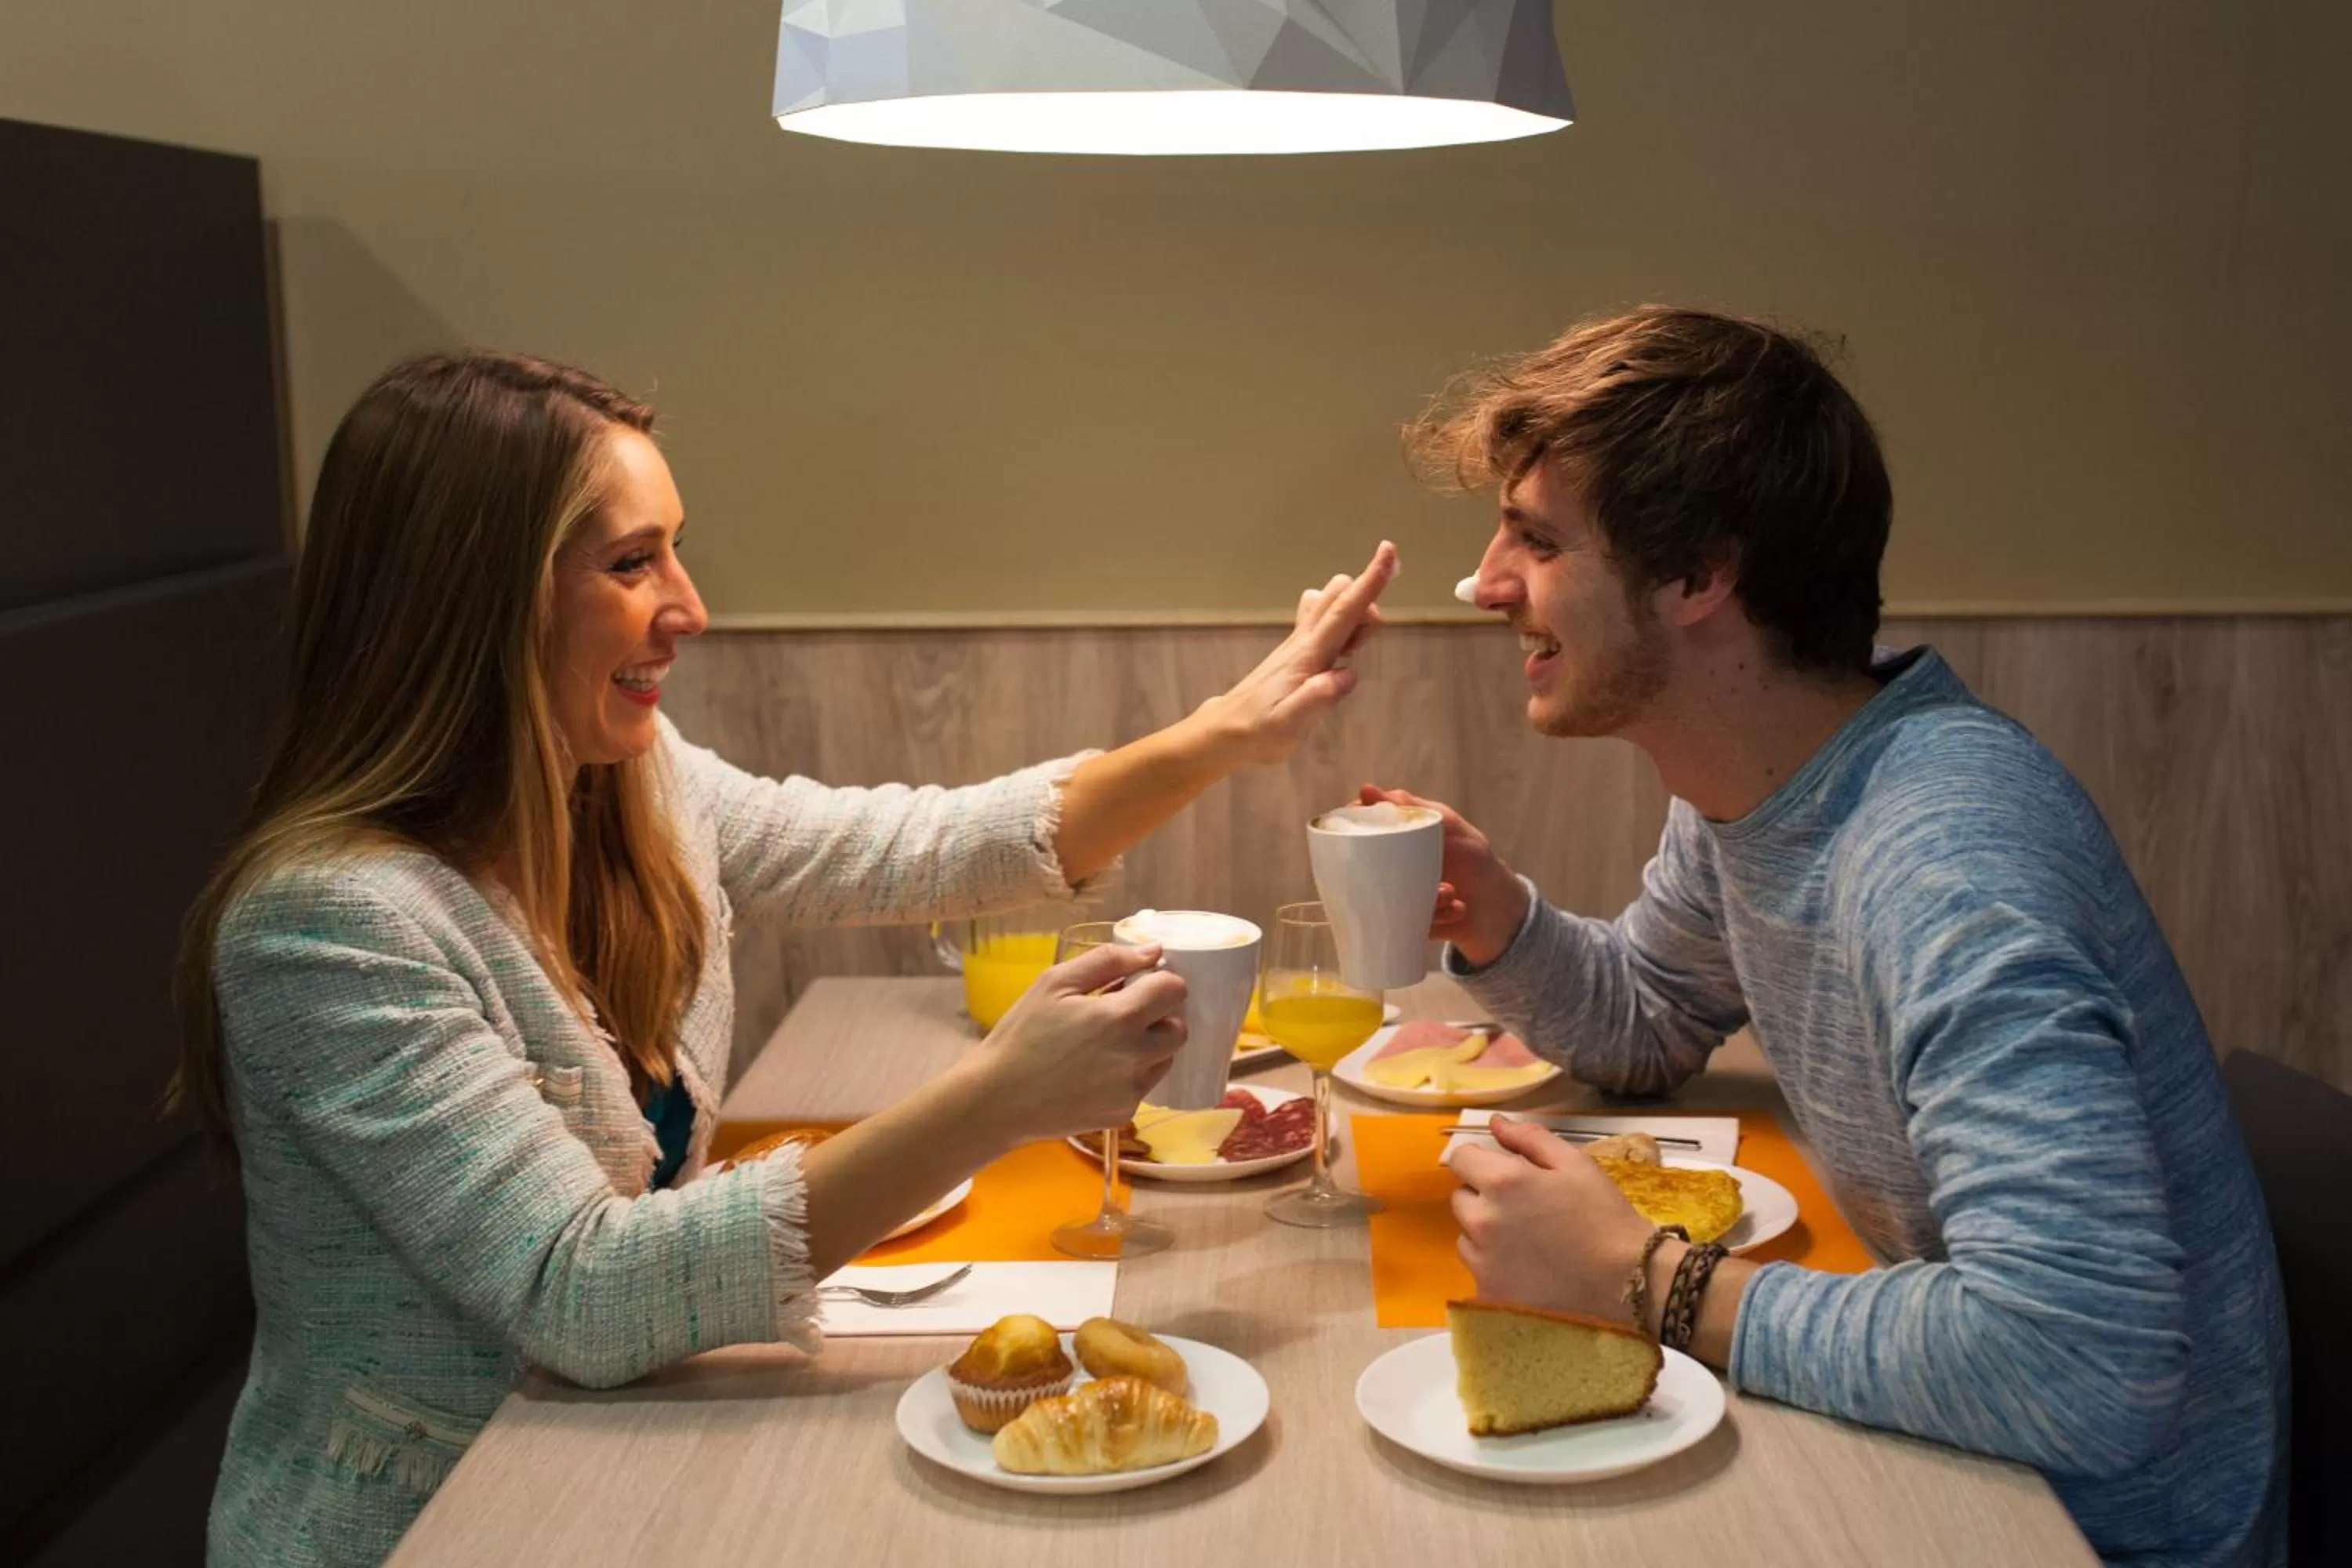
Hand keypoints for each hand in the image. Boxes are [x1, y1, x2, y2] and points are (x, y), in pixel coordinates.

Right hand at [973, 942, 1189, 1140]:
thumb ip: (1108, 960)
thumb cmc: (1021, 1034)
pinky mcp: (1124, 1113)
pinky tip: (1095, 1071)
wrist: (997, 1100)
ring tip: (1108, 1044)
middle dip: (1160, 1017)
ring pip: (1165, 1058)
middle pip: (1179, 1028)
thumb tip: (1154, 950)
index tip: (1138, 984)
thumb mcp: (1054, 983)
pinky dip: (1130, 1074)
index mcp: (1121, 1017)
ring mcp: (1132, 1089)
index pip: (1174, 990)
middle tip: (1124, 1014)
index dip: (1160, 981)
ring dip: (1149, 1046)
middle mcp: (1136, 1056)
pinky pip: (1143, 1085)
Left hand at [1191, 541, 1397, 767]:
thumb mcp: (1287, 727)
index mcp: (1307, 656)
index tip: (1388, 551)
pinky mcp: (1299, 649)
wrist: (1226, 730)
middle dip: (1366, 603)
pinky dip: (1345, 623)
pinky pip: (1328, 619)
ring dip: (1356, 615)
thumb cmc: (1256, 732)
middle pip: (1339, 594)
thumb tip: (1348, 674)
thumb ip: (1317, 700)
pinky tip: (1341, 653)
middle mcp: (1304, 640)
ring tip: (1350, 654)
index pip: (1343, 612)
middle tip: (1359, 647)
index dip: (1369, 582)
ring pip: (1334, 602)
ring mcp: (1300, 642)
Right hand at [1354, 783, 1528, 964]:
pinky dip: (1436, 915)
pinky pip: (1404, 922)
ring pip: (1386, 899)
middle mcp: (1390, 868)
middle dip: (1387, 873)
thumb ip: (1410, 806)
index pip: (1358, 831)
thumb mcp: (1447, 824)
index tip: (1349, 831)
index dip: (1348, 829)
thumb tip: (1365, 790)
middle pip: (1361, 868)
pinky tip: (1457, 908)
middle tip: (1429, 874)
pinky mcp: (1405, 923)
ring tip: (1451, 892)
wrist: (1498, 908)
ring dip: (1425, 897)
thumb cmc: (1474, 858)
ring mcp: (1396, 896)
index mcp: (1396, 841)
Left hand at [1450, 1118, 1654, 1321]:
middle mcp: (1482, 1219)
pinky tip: (1526, 1267)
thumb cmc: (1603, 1214)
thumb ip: (1529, 1138)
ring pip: (1466, 1234)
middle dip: (1484, 1196)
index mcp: (1501, 1181)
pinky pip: (1477, 1267)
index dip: (1481, 1160)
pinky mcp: (1488, 1291)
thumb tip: (1494, 1123)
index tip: (1504, 1171)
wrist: (1626, 1278)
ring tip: (1527, 1240)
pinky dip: (1493, 1264)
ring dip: (1485, 1231)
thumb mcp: (1574, 1163)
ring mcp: (1482, 1260)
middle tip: (1523, 1207)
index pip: (1460, 1158)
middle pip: (1461, 1197)